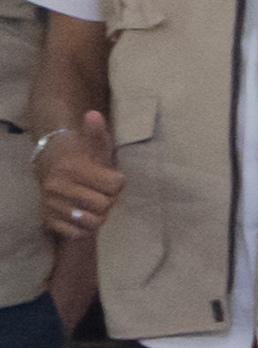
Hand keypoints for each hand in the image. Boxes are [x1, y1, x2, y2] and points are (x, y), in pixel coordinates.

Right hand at [36, 109, 115, 242]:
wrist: (51, 172)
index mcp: (73, 168)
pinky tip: (81, 215)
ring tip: (92, 205)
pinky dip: (84, 228)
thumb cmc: (82, 160)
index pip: (116, 184)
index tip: (110, 178)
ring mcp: (52, 204)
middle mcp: (59, 186)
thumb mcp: (92, 146)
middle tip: (100, 193)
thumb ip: (96, 132)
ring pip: (94, 222)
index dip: (117, 183)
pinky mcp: (49, 220)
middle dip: (109, 200)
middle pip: (106, 205)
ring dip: (98, 216)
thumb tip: (93, 114)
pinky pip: (79, 233)